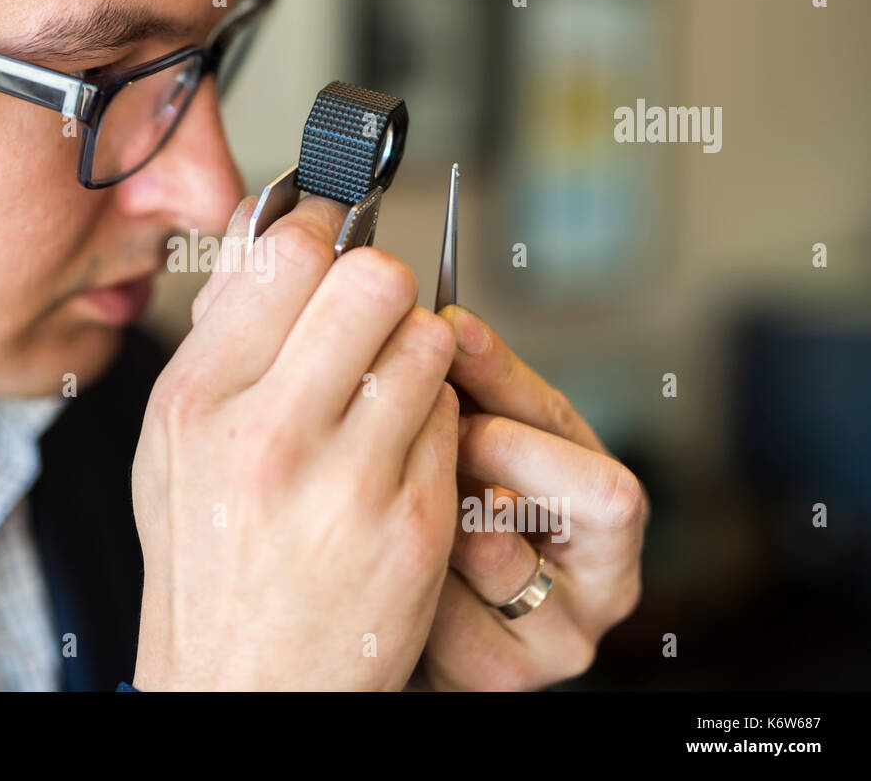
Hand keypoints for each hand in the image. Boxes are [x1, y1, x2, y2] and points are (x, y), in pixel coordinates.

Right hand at [132, 196, 460, 689]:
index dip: (324, 228)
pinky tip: (398, 454)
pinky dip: (434, 420)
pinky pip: (450, 415)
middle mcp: (267, 434)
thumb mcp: (174, 438)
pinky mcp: (413, 524)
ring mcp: (346, 482)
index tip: (334, 233)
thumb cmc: (207, 552)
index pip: (288, 251)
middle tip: (369, 314)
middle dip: (380, 284)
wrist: (241, 682)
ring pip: (427, 340)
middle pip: (373, 278)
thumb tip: (268, 226)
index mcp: (197, 399)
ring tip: (384, 390)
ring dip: (414, 351)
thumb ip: (219, 330)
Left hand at [419, 305, 648, 689]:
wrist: (409, 617)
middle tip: (429, 432)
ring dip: (438, 511)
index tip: (450, 329)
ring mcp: (565, 637)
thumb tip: (451, 320)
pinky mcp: (506, 676)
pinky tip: (386, 560)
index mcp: (610, 510)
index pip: (580, 436)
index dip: (510, 379)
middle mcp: (608, 581)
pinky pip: (447, 612)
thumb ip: (477, 390)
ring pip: (498, 551)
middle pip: (585, 495)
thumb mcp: (482, 444)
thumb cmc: (455, 516)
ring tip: (397, 492)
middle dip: (489, 449)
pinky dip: (407, 577)